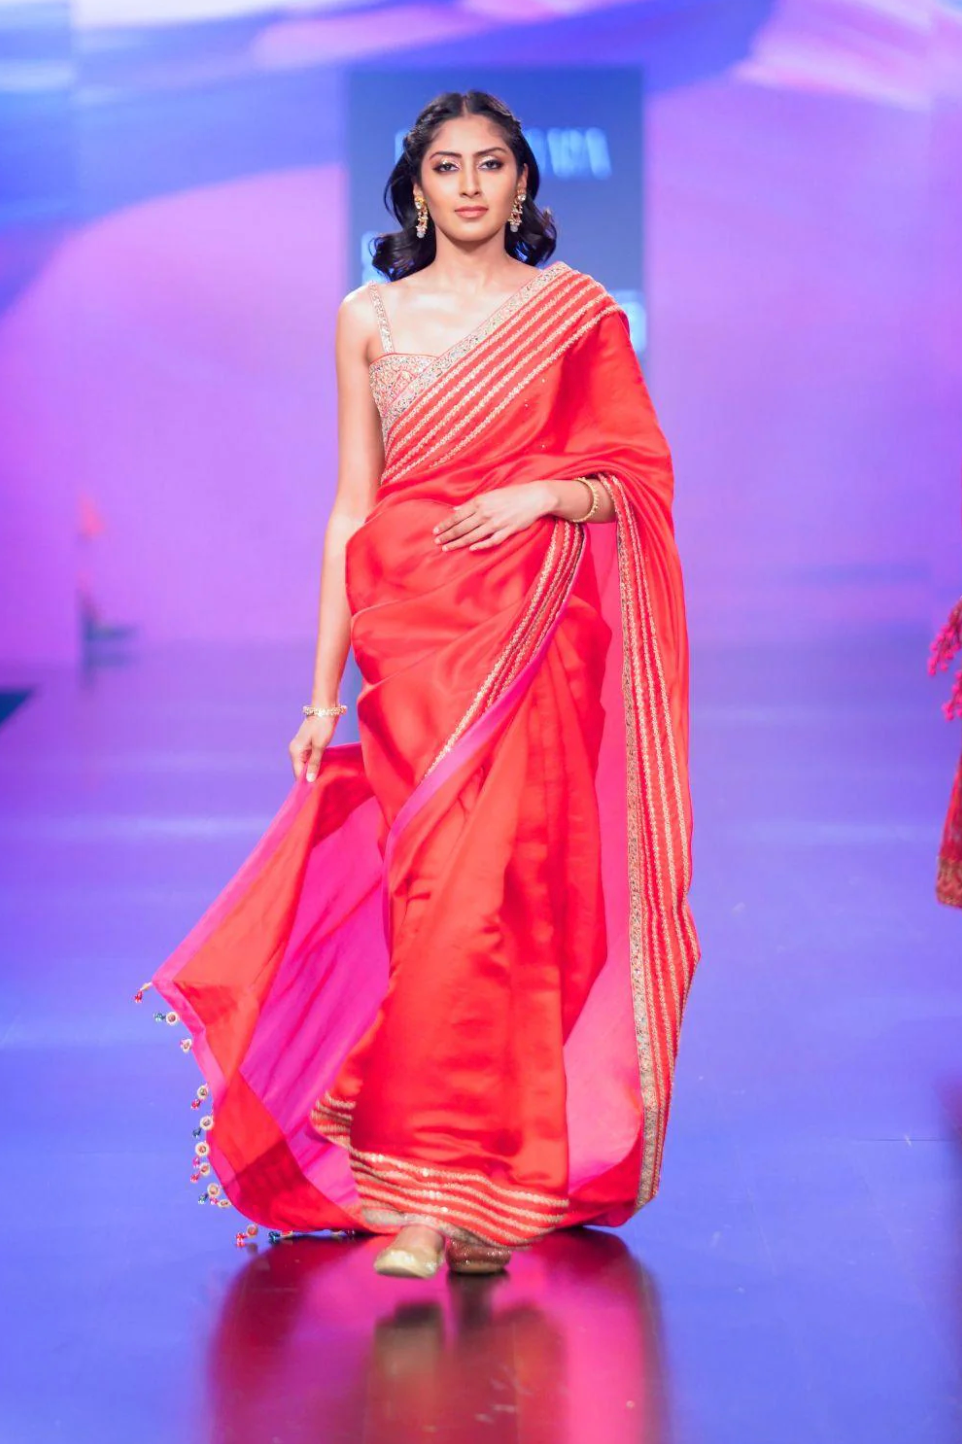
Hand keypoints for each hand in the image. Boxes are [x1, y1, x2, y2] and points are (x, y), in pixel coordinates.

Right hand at [289, 714, 338, 783]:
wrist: (326, 708)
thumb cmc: (323, 726)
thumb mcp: (320, 746)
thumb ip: (315, 763)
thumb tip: (310, 780)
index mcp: (295, 752)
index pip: (298, 773)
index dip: (307, 782)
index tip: (317, 791)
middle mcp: (296, 751)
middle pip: (302, 770)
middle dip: (311, 777)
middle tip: (323, 786)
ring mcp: (302, 748)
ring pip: (307, 765)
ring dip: (315, 771)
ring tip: (325, 779)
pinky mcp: (309, 745)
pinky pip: (311, 759)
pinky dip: (317, 764)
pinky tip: (325, 768)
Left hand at [432, 483, 553, 551]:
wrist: (534, 497)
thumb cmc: (512, 494)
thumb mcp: (490, 494)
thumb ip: (472, 503)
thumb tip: (456, 509)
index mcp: (480, 502)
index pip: (457, 516)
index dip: (445, 524)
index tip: (435, 531)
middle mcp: (486, 513)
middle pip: (462, 527)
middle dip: (448, 535)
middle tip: (437, 542)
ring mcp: (496, 523)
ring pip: (473, 536)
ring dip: (458, 543)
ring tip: (447, 548)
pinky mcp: (506, 531)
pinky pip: (491, 541)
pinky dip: (481, 545)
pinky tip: (471, 548)